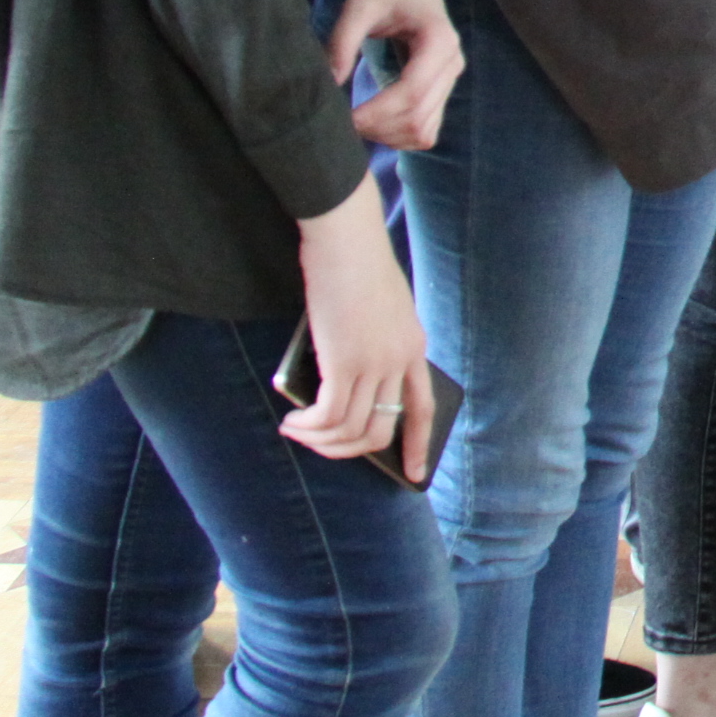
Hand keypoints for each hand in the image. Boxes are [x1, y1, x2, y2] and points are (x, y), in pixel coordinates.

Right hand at [284, 175, 436, 481]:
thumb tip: (338, 390)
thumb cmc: (354, 267)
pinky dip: (308, 425)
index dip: (420, 445)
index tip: (415, 476)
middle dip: (348, 451)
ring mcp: (375, 363)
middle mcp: (400, 360)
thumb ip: (368, 347)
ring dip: (319, 440)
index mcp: (414, 347)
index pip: (423, 408)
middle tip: (320, 445)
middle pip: (382, 429)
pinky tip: (292, 420)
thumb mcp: (375, 311)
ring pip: (351, 429)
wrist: (346, 240)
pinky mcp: (345, 363)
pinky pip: (328, 415)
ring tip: (295, 430)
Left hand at [325, 0, 459, 152]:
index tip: (344, 117)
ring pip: (424, 130)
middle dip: (378, 128)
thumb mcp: (358, 6)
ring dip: (388, 136)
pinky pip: (426, 129)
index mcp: (439, 41)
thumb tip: (330, 85)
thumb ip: (342, 42)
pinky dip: (400, 136)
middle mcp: (452, 64)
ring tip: (357, 123)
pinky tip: (376, 123)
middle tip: (343, 122)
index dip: (377, 112)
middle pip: (418, 116)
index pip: (412, 91)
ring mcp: (450, 80)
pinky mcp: (443, 91)